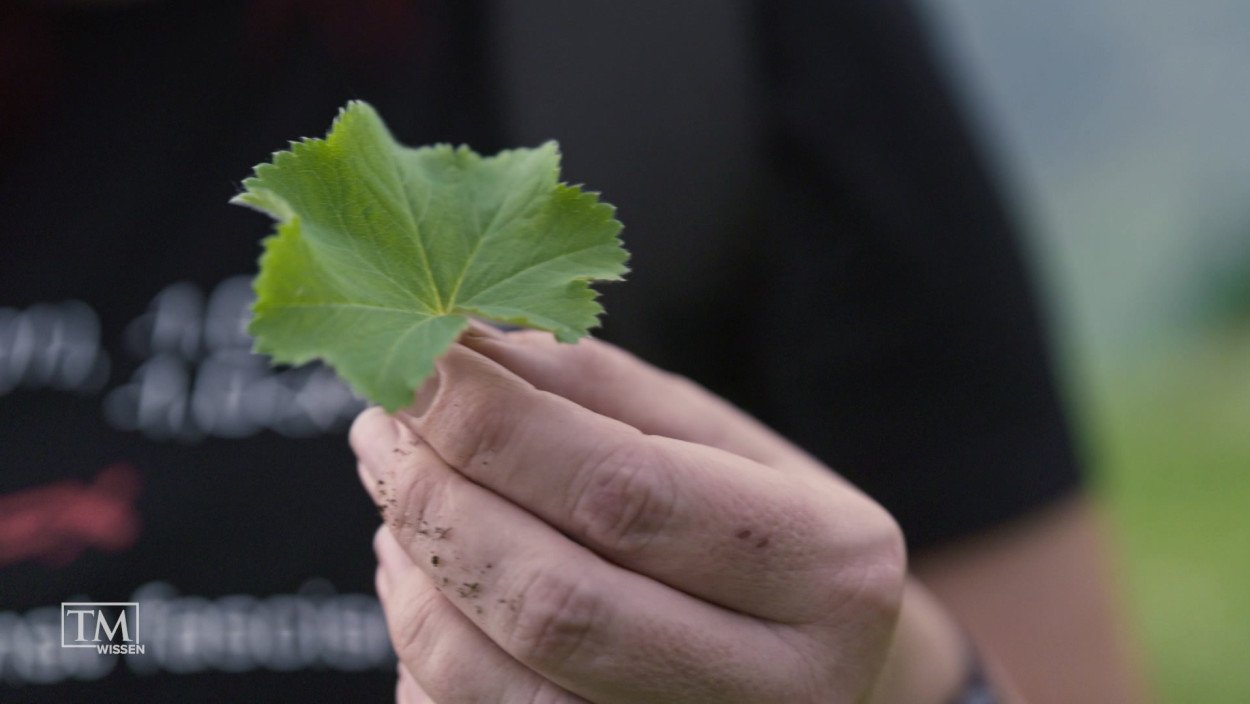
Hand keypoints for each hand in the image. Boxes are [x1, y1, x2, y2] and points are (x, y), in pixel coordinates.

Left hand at [351, 328, 957, 702]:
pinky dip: (427, 658)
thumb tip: (459, 345)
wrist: (823, 672)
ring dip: (417, 586)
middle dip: (438, 505)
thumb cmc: (767, 537)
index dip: (498, 428)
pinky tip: (432, 592)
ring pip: (504, 689)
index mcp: (829, 568)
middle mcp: (784, 690)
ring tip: (399, 510)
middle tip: (380, 434)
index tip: (418, 366)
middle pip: (555, 605)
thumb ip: (598, 392)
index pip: (627, 493)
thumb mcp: (718, 441)